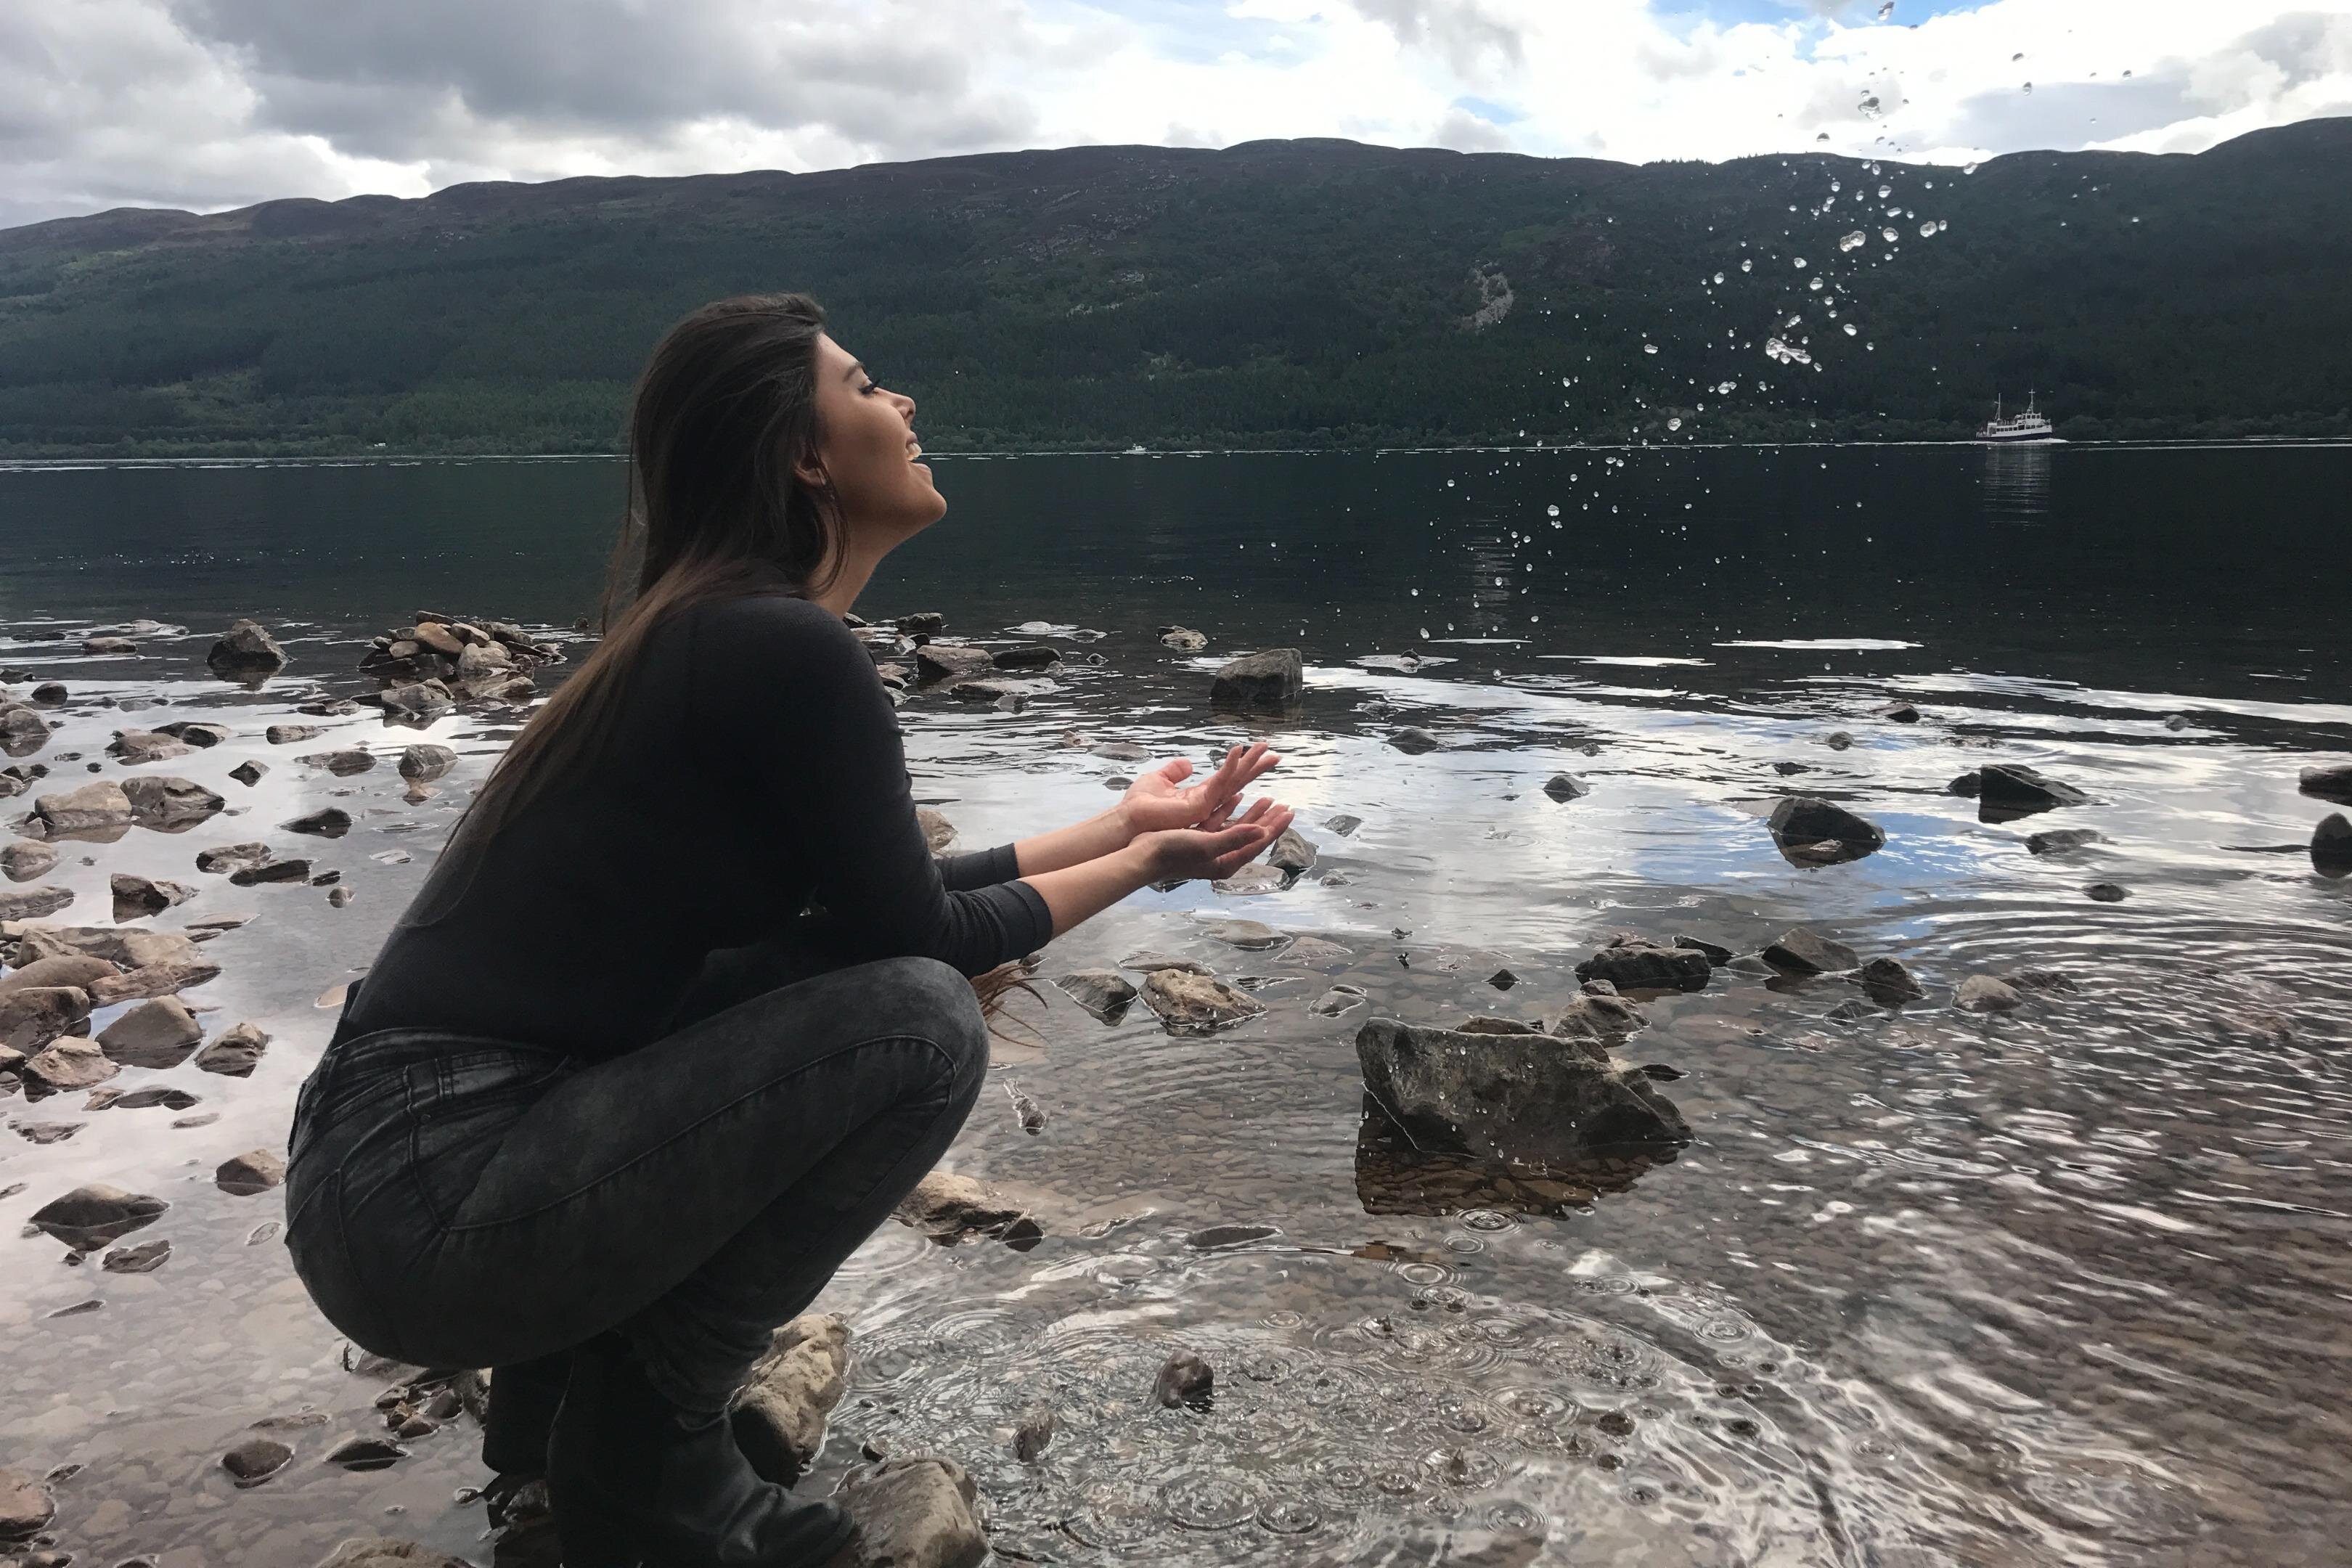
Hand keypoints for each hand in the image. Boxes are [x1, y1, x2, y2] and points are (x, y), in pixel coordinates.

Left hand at [1119, 743, 1282, 837]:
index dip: (1244, 769)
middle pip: (1238, 782)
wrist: (1129, 822)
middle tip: (1276, 756)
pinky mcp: (1199, 805)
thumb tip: (1186, 764)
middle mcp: (1208, 804)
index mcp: (1200, 798)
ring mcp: (1206, 806)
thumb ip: (1175, 772)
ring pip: (1235, 782)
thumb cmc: (1140, 806)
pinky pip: (1218, 783)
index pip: (1229, 781)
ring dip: (1251, 766)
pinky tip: (1239, 752)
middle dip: (1257, 769)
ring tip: (1270, 753)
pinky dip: (1229, 767)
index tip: (1260, 757)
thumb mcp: (1159, 781)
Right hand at [1133, 798, 1294, 882]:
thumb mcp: (1207, 844)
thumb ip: (1236, 838)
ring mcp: (1210, 848)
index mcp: (1226, 862)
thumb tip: (1262, 831)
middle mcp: (1221, 857)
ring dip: (1253, 813)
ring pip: (1239, 827)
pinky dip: (1232, 810)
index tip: (1289, 812)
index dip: (1275, 827)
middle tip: (1285, 805)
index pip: (1257, 842)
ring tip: (1268, 799)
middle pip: (1252, 836)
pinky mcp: (1199, 839)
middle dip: (1269, 820)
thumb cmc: (1173, 852)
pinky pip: (1222, 823)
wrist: (1142, 855)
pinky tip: (1238, 798)